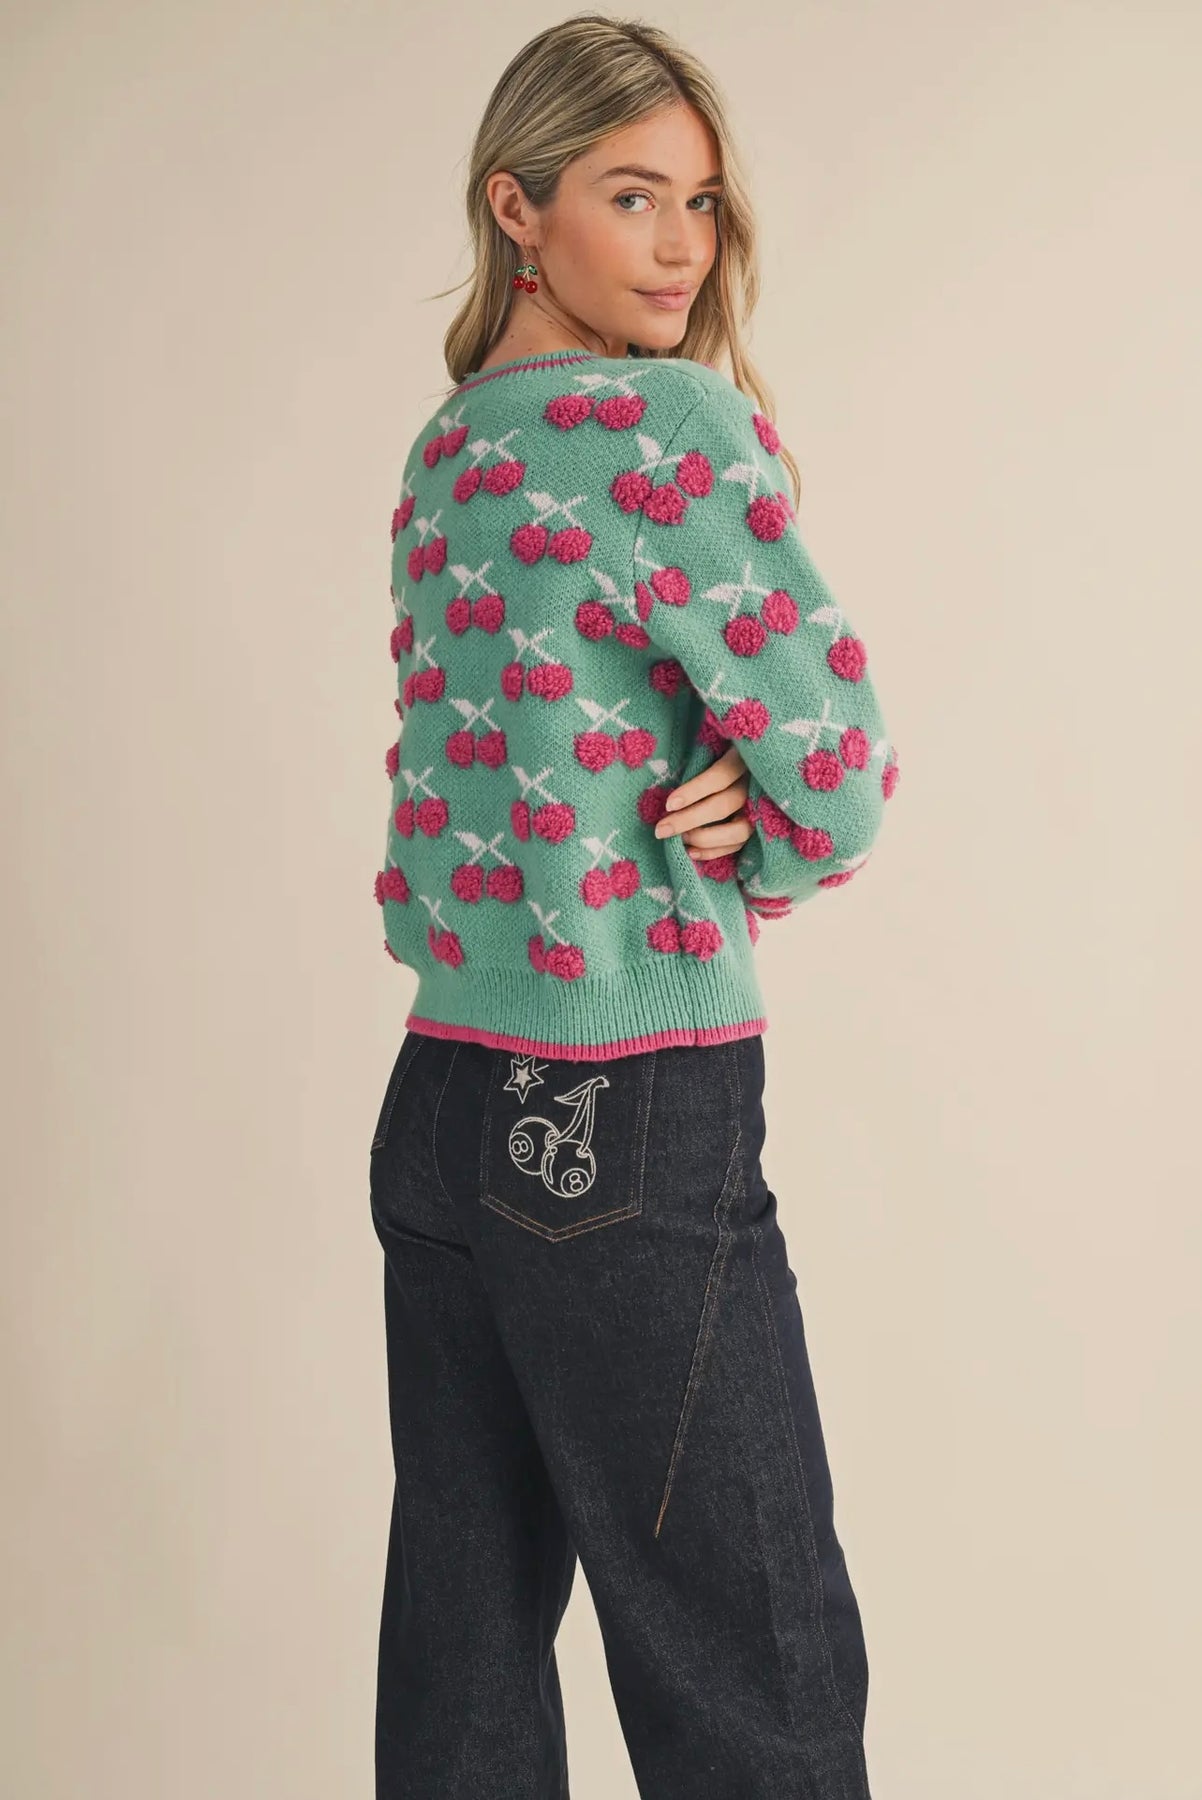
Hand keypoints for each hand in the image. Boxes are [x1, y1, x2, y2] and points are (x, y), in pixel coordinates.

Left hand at [653, 744, 751, 860]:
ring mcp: (761, 807)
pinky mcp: (759, 826)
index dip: (695, 790)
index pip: (721, 775)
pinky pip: (740, 844)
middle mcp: (757, 783)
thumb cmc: (722, 748)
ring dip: (704, 838)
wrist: (760, 756)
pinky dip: (715, 851)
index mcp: (746, 756)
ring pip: (738, 831)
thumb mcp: (715, 743)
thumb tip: (667, 780)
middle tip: (661, 829)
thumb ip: (700, 756)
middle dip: (690, 820)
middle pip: (724, 805)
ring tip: (679, 839)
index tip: (668, 804)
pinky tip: (691, 852)